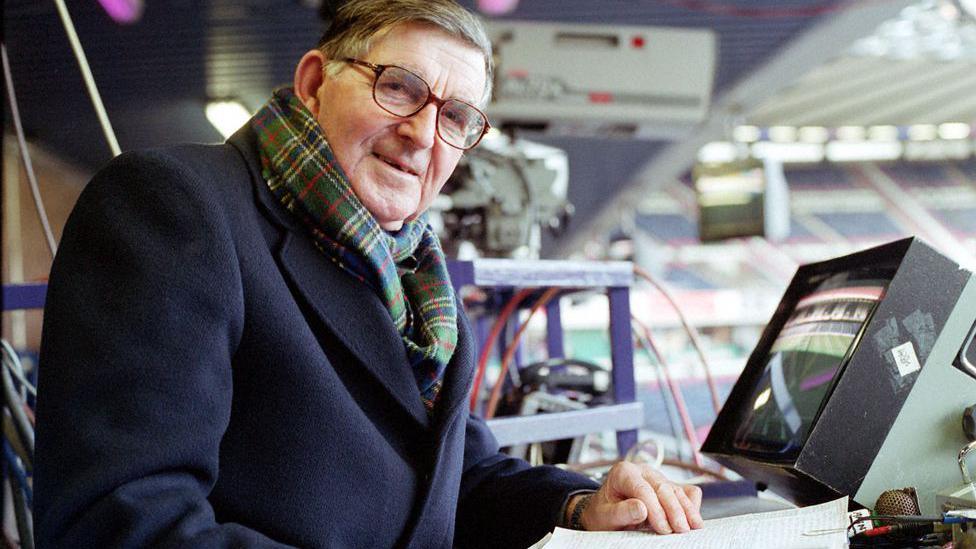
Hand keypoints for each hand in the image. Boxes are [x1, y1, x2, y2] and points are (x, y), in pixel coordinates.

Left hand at [571, 461, 702, 533]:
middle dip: (674, 510)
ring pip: (676, 489)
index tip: (663, 528)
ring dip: (686, 509)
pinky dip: (692, 504)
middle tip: (680, 530)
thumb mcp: (605, 516)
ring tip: (693, 527)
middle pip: (663, 487)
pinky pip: (685, 491)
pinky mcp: (669, 487)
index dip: (655, 509)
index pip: (642, 489)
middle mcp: (642, 471)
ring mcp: (657, 478)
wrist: (605, 515)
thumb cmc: (603, 514)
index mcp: (623, 472)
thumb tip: (641, 508)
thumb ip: (621, 512)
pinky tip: (694, 518)